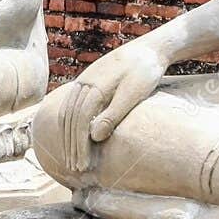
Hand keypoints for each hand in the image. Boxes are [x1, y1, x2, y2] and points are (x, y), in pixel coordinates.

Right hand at [50, 43, 168, 172]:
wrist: (150, 49)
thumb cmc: (145, 72)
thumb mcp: (133, 94)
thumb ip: (114, 114)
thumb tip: (94, 137)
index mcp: (94, 86)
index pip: (80, 121)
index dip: (79, 145)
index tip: (83, 165)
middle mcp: (84, 82)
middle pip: (70, 118)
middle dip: (71, 145)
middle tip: (75, 169)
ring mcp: (84, 80)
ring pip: (68, 112)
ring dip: (68, 136)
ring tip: (73, 157)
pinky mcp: (89, 81)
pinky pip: (72, 105)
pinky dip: (70, 123)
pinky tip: (74, 135)